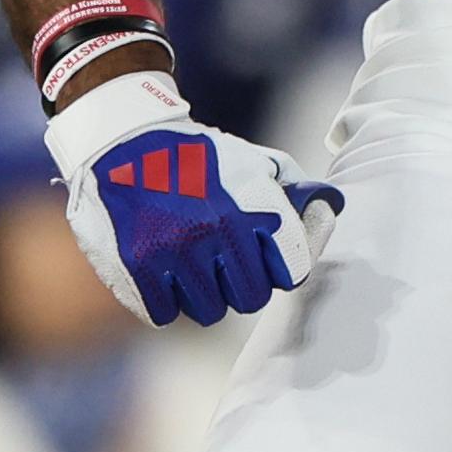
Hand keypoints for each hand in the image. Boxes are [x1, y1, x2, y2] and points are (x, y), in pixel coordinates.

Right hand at [45, 69, 343, 327]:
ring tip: (188, 259)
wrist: (120, 138)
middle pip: (250, 298)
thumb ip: (295, 188)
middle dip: (240, 282)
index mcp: (251, 202)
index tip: (263, 254)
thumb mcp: (252, 160)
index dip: (278, 265)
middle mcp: (215, 229)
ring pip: (208, 312)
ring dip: (201, 292)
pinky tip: (159, 268)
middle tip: (220, 258)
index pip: (291, 271)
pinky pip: (164, 314)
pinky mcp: (135, 268)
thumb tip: (331, 208)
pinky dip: (162, 298)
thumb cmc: (195, 156)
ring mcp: (173, 251)